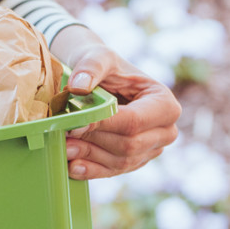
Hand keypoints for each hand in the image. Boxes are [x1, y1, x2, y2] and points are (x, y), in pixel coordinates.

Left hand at [54, 27, 180, 179]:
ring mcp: (152, 149)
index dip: (104, 125)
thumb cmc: (106, 67)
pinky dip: (92, 170)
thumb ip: (91, 67)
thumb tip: (79, 86)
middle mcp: (165, 131)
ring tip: (63, 148)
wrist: (102, 80)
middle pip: (129, 145)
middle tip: (64, 136)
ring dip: (90, 157)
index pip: (134, 121)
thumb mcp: (99, 57)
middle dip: (94, 142)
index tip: (74, 124)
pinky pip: (114, 171)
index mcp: (165, 104)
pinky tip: (73, 167)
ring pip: (120, 161)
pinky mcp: (135, 162)